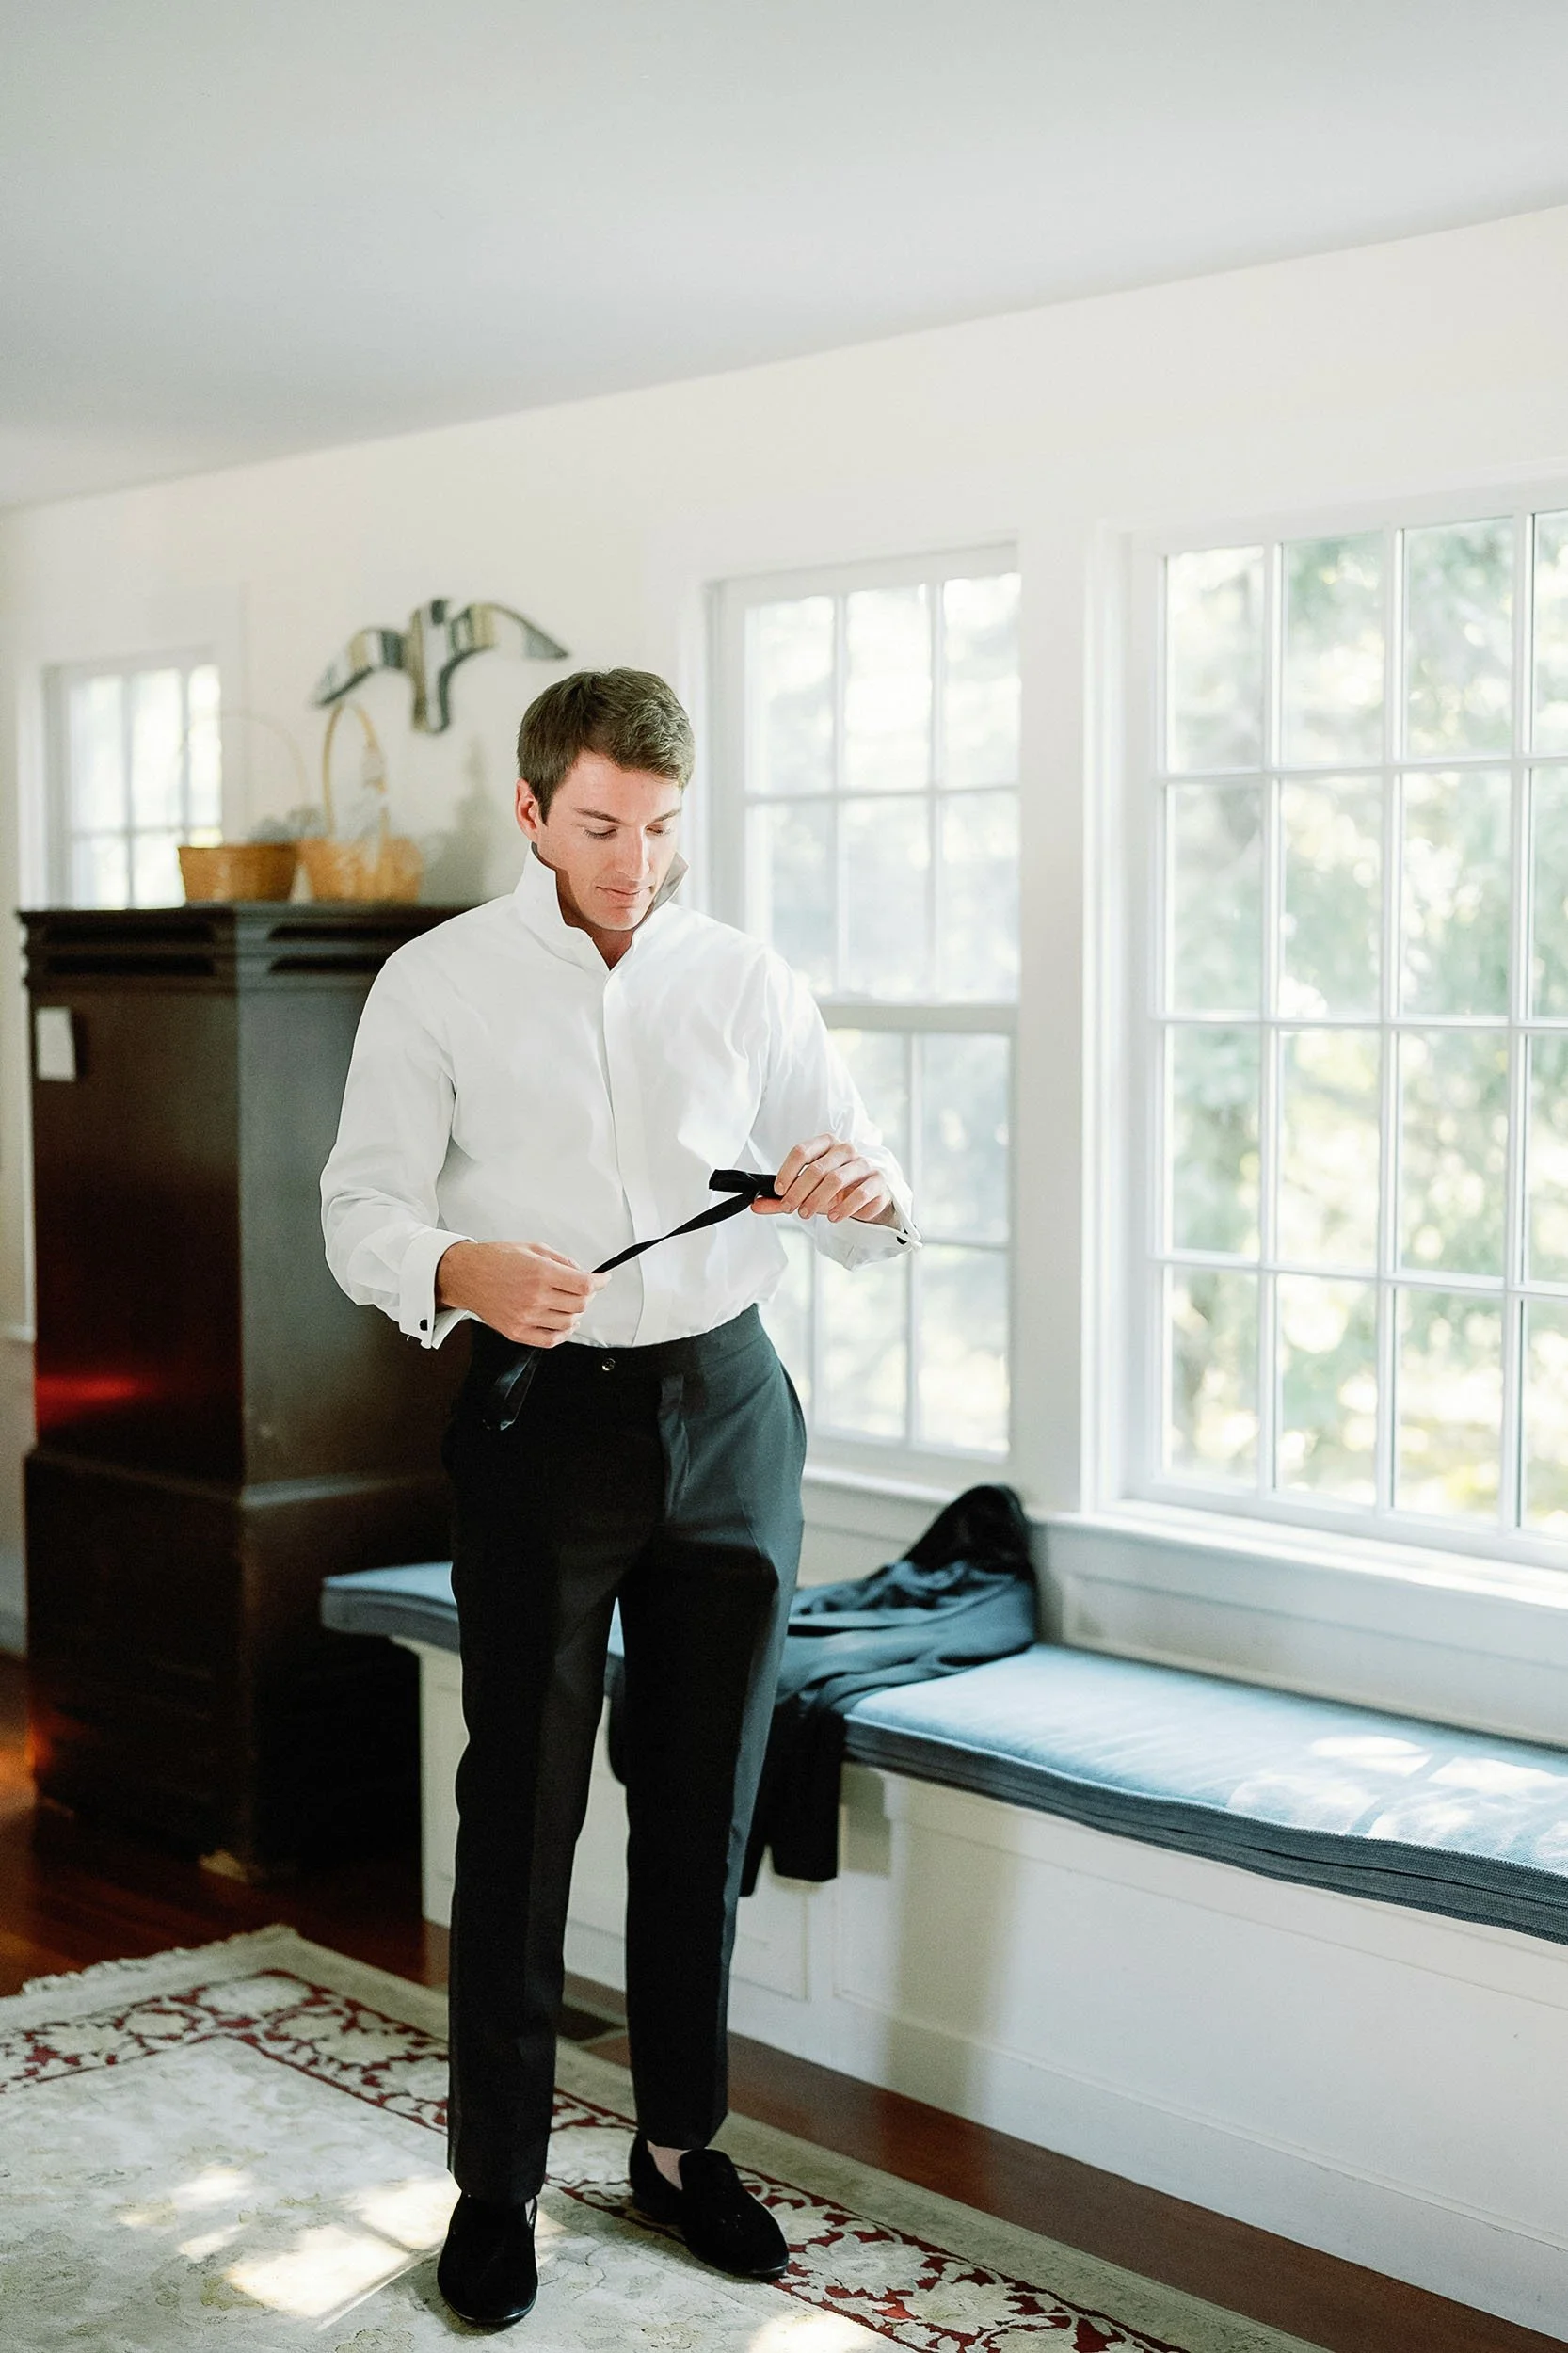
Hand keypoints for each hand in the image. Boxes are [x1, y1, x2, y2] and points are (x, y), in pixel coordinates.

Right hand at [435, 1239, 607, 1344]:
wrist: (466, 1275)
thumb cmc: (495, 1259)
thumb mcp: (533, 1248)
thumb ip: (562, 1261)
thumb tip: (582, 1273)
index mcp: (541, 1273)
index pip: (585, 1285)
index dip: (601, 1282)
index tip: (604, 1279)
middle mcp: (535, 1297)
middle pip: (580, 1305)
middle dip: (589, 1296)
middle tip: (585, 1289)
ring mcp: (526, 1317)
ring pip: (569, 1323)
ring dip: (576, 1313)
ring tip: (570, 1304)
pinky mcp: (517, 1332)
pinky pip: (550, 1340)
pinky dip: (563, 1333)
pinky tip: (563, 1323)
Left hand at [752, 1136, 895, 1226]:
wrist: (869, 1197)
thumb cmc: (835, 1190)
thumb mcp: (807, 1192)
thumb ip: (782, 1198)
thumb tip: (756, 1205)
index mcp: (826, 1144)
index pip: (802, 1151)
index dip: (787, 1172)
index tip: (779, 1191)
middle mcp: (846, 1150)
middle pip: (817, 1168)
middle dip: (799, 1191)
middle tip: (790, 1209)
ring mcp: (864, 1164)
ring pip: (836, 1179)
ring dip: (818, 1200)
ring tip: (807, 1214)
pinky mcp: (878, 1182)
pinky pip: (861, 1193)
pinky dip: (844, 1207)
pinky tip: (833, 1217)